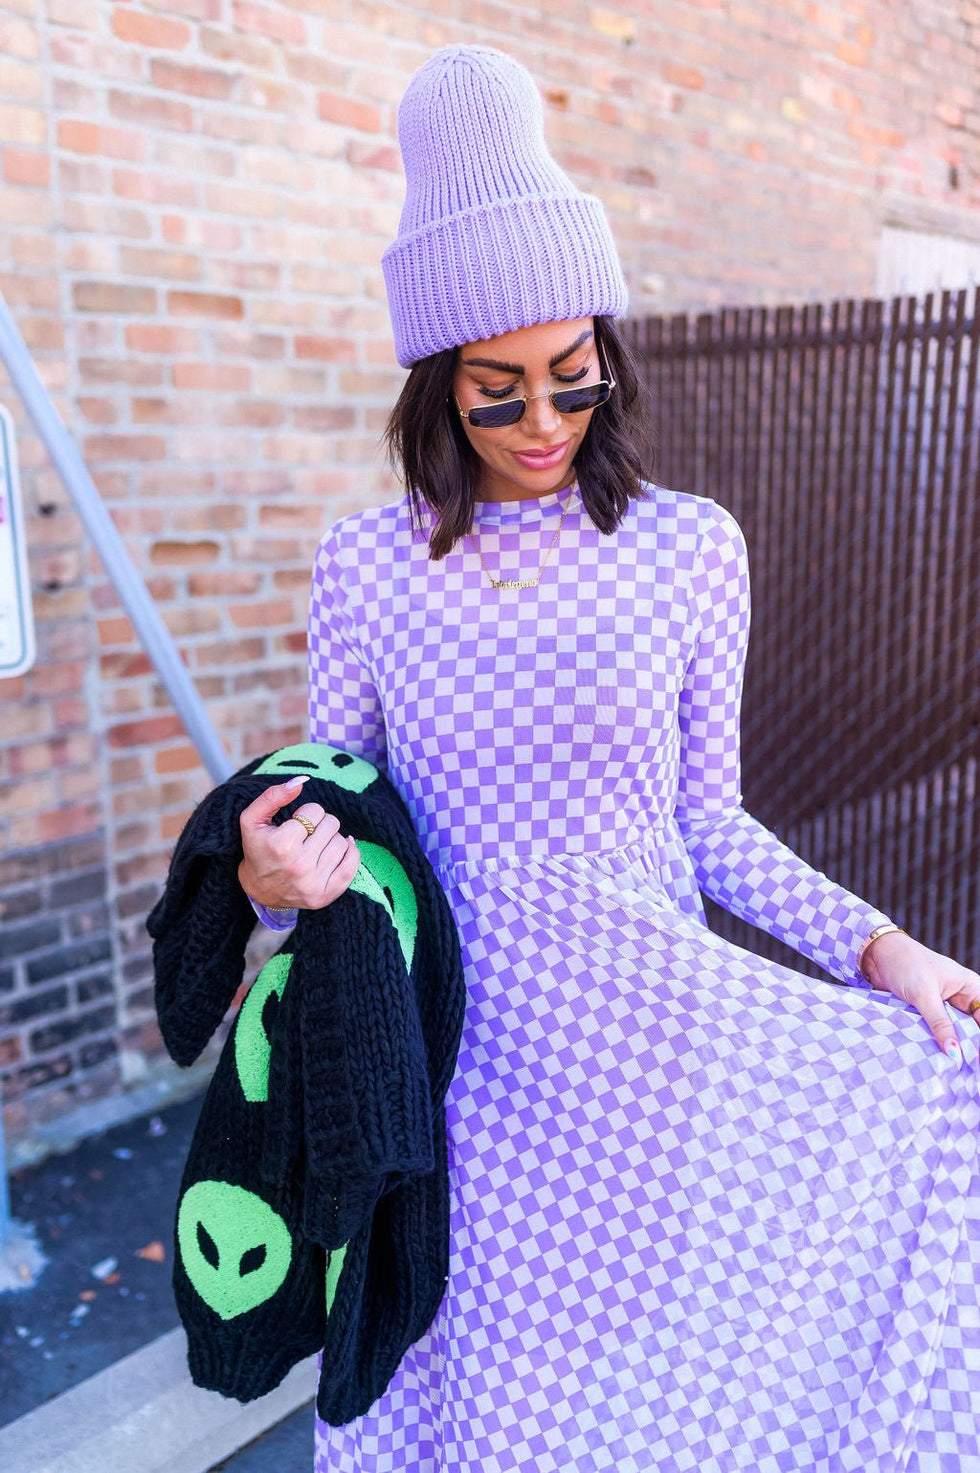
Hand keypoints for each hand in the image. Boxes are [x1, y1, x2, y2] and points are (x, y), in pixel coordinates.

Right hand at [237, 775, 359, 911]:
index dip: (306, 813)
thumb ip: (273, 796)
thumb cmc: (257, 849)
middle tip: (306, 834)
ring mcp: (315, 883)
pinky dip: (349, 853)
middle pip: (332, 824)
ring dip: (330, 839)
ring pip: (343, 842)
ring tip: (315, 846)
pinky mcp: (327, 895)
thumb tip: (302, 780)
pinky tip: (334, 851)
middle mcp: (300, 866)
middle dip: (320, 824)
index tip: (296, 823)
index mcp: (282, 845)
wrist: (259, 890)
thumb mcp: (252, 820)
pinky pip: (353, 865)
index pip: (315, 811)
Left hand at [861, 929, 979, 1059]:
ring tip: (953, 1068)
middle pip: (973, 1029)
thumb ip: (939, 1023)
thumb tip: (954, 1053)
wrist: (877, 954)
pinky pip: (938, 1032)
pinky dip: (937, 1043)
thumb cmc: (906, 964)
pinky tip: (937, 1059)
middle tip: (967, 1069)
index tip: (976, 1060)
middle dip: (970, 1047)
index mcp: (970, 988)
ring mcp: (945, 1007)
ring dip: (953, 1047)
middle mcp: (962, 999)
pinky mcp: (928, 1013)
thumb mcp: (924, 994)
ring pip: (955, 1033)